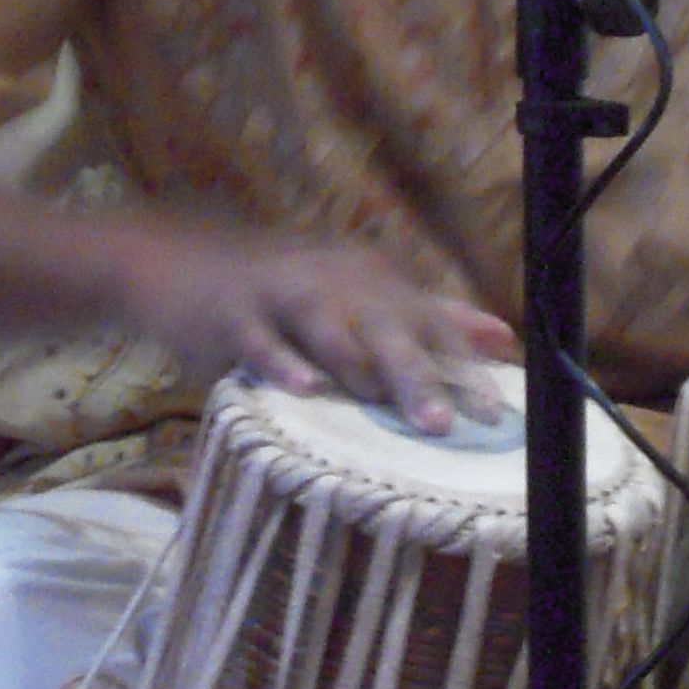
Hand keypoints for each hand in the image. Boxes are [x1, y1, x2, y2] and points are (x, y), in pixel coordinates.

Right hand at [122, 226, 517, 434]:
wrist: (185, 265)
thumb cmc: (288, 296)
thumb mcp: (360, 297)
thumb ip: (429, 317)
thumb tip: (503, 337)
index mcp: (373, 281)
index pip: (429, 321)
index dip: (462, 364)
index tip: (493, 412)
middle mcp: (336, 280)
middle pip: (386, 324)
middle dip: (417, 372)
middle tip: (443, 424)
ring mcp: (283, 292)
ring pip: (328, 326)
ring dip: (356, 364)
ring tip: (382, 400)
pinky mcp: (235, 312)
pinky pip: (261, 339)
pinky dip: (281, 362)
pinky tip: (303, 387)